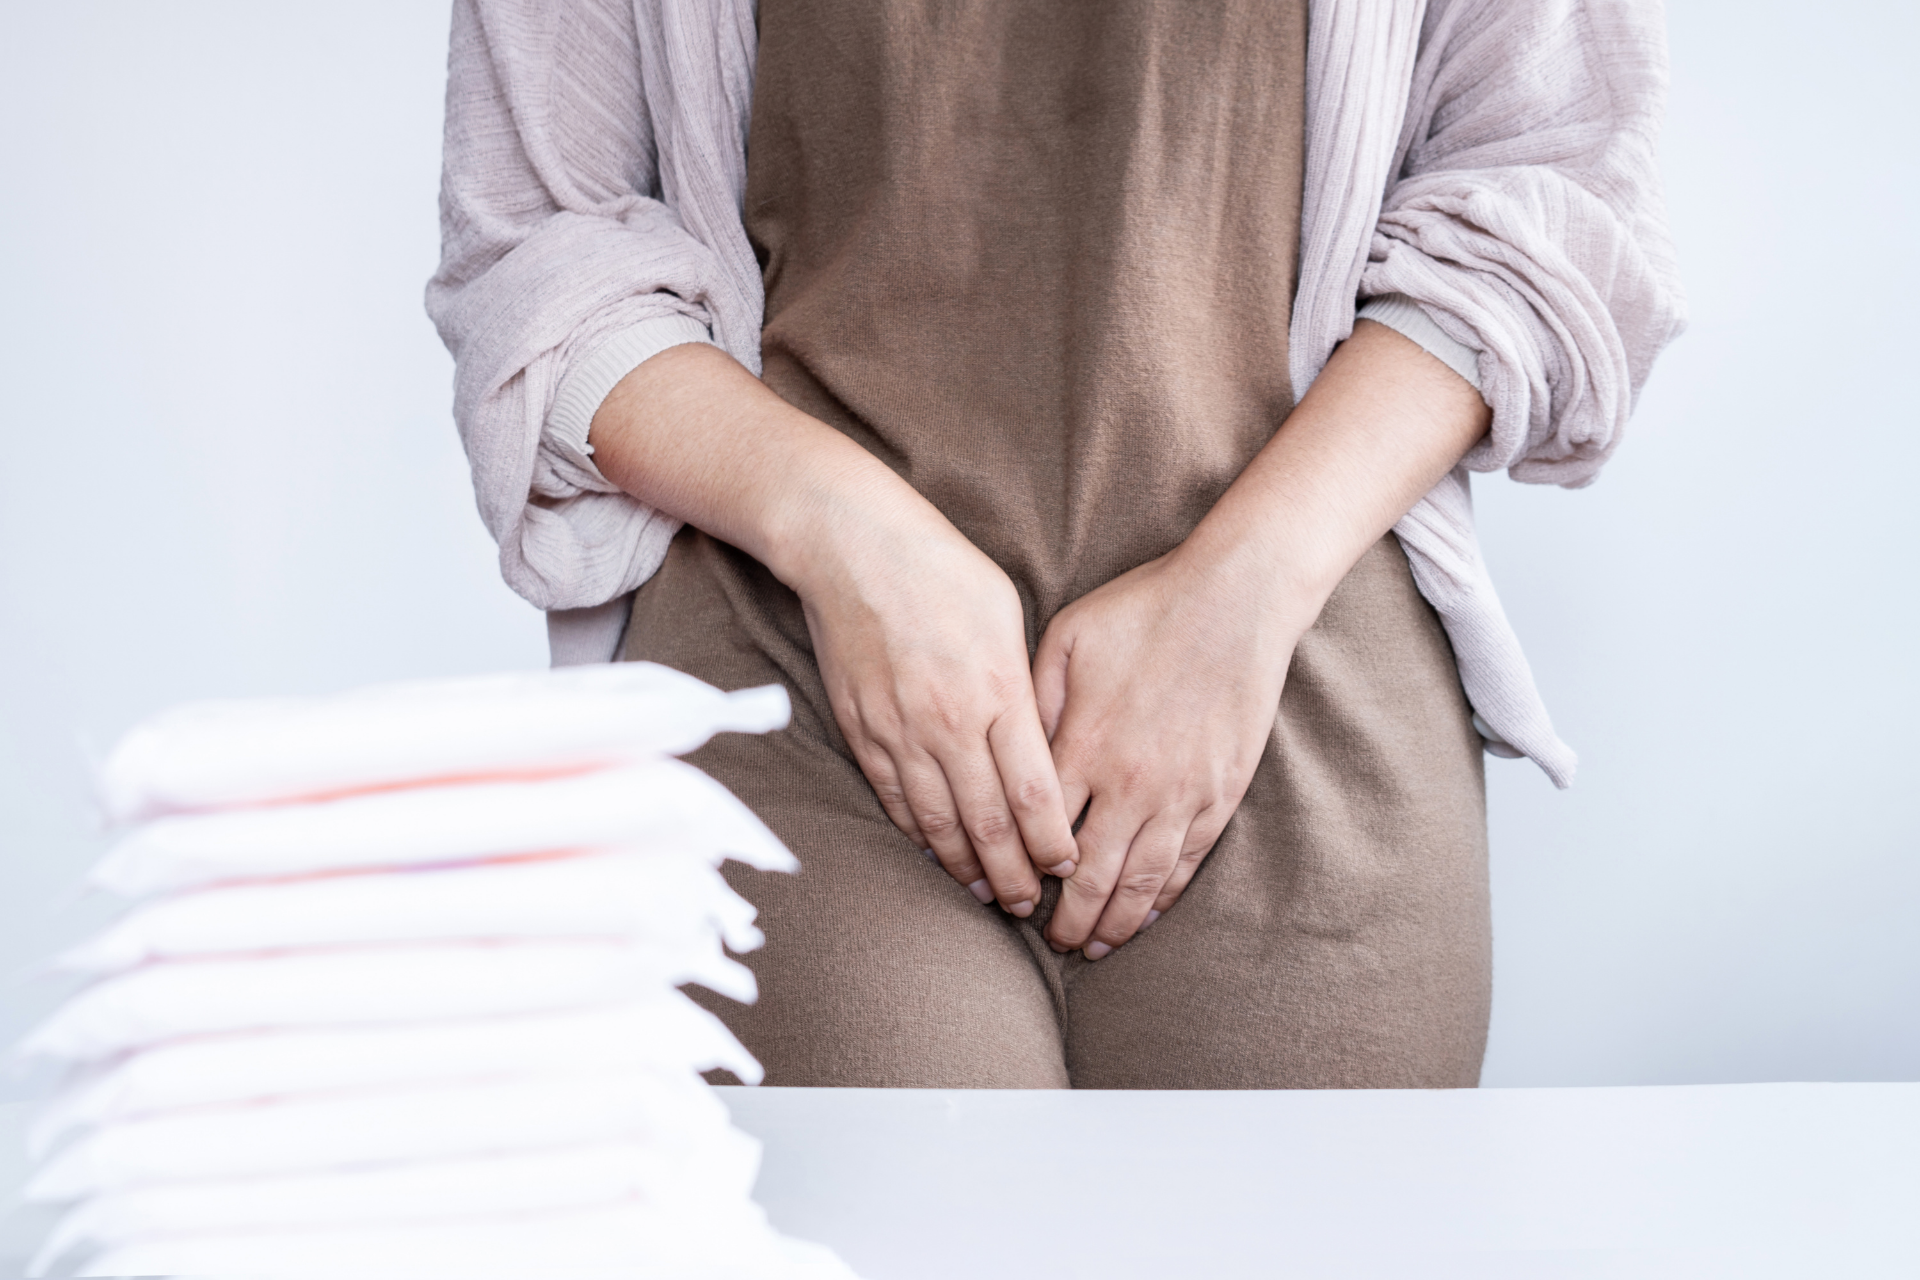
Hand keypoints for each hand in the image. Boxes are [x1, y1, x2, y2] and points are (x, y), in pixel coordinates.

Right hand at [587, 343, 1078, 911]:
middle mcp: (950, 722)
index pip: (1036, 791)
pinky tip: (935, 853)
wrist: (852, 547)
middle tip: (1030, 907)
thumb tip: (1041, 738)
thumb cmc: (942, 569)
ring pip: (939, 821)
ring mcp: (900, 731)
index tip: (1067, 868)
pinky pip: (895, 798)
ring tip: (986, 892)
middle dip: (1013, 873)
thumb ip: (1024, 684)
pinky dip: (918, 834)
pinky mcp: (863, 730)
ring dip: (965, 866)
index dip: (1053, 842)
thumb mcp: (1006, 615)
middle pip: (989, 821)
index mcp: (997, 692)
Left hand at [1033, 548, 1303, 956]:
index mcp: (1082, 745)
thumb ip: (1033, 701)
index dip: (1021, 874)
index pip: (1039, 834)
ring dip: (1112, 924)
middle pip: (1088, 877)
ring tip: (1092, 947)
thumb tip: (1009, 755)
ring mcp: (1179, 795)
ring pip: (1139, 884)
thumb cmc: (1145, 610)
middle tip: (1048, 940)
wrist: (1237, 600)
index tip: (1007, 895)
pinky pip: (1185, 864)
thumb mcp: (1066, 640)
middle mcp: (1128, 783)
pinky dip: (1162, 900)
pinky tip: (1145, 918)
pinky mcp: (1219, 795)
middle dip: (1064, 920)